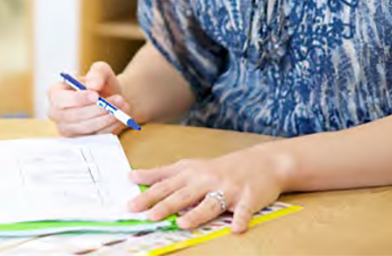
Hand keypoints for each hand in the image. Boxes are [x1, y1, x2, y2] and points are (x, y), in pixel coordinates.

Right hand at [48, 62, 132, 136]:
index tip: (96, 95)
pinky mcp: (80, 140)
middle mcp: (56, 113)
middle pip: (73, 116)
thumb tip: (93, 85)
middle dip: (97, 109)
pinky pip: (94, 137)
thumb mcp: (101, 70)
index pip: (61, 100)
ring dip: (106, 118)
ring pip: (85, 128)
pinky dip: (109, 127)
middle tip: (118, 100)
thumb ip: (97, 73)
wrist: (112, 99)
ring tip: (122, 106)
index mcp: (55, 93)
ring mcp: (67, 129)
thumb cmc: (101, 83)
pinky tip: (119, 117)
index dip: (78, 99)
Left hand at [128, 144, 287, 232]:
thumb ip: (166, 174)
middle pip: (182, 194)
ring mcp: (228, 188)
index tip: (129, 201)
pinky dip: (240, 219)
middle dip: (164, 204)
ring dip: (196, 214)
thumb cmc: (221, 168)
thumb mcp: (192, 167)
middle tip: (147, 215)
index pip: (165, 182)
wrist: (262, 162)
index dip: (147, 191)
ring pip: (209, 203)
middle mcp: (207, 179)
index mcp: (191, 172)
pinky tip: (236, 228)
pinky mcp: (249, 198)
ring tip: (182, 224)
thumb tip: (136, 177)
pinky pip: (244, 211)